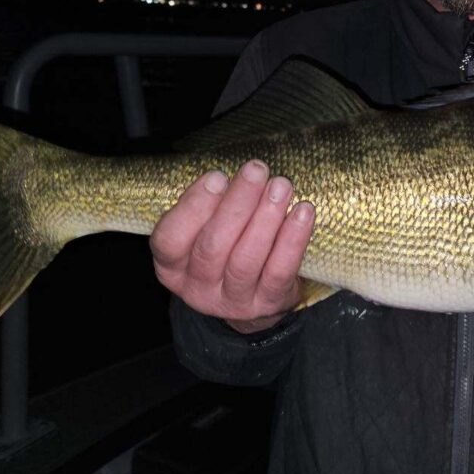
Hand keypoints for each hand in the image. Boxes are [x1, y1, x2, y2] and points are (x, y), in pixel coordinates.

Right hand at [150, 160, 314, 333]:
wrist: (255, 292)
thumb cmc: (227, 246)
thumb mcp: (205, 229)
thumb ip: (211, 205)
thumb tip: (235, 175)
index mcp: (172, 266)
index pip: (170, 239)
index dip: (193, 206)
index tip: (218, 176)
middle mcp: (197, 287)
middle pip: (213, 246)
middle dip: (237, 204)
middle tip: (256, 170)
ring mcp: (232, 300)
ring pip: (246, 259)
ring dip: (266, 217)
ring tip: (281, 186)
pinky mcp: (267, 304)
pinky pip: (280, 271)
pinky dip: (293, 239)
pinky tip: (303, 212)